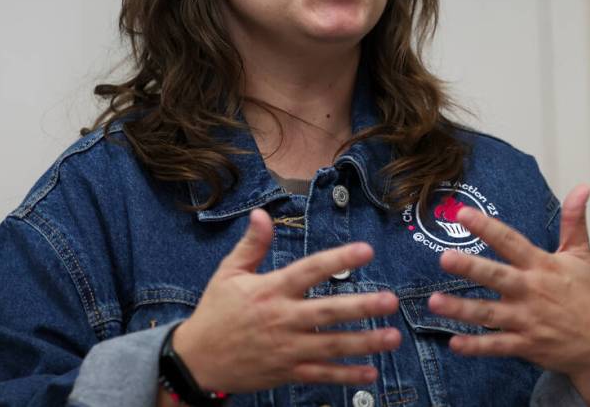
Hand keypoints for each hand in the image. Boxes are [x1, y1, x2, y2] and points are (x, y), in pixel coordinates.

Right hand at [173, 209, 400, 392]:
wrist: (196, 360)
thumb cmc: (215, 312)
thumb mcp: (228, 273)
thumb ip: (252, 245)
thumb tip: (261, 214)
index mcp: (270, 291)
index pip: (309, 270)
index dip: (338, 259)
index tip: (366, 251)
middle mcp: (282, 319)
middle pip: (328, 312)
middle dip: (362, 307)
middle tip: (390, 301)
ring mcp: (287, 349)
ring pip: (331, 345)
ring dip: (364, 343)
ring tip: (393, 337)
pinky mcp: (287, 372)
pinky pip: (322, 374)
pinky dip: (347, 375)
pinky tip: (371, 372)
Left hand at [428, 185, 589, 406]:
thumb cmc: (589, 297)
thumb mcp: (582, 256)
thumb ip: (573, 221)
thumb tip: (582, 188)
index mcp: (542, 266)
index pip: (511, 241)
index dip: (487, 227)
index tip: (462, 213)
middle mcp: (531, 291)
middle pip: (496, 277)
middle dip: (470, 267)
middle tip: (444, 258)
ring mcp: (528, 320)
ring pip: (489, 314)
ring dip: (462, 309)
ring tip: (434, 302)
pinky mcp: (526, 345)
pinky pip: (497, 346)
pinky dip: (476, 346)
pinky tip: (454, 344)